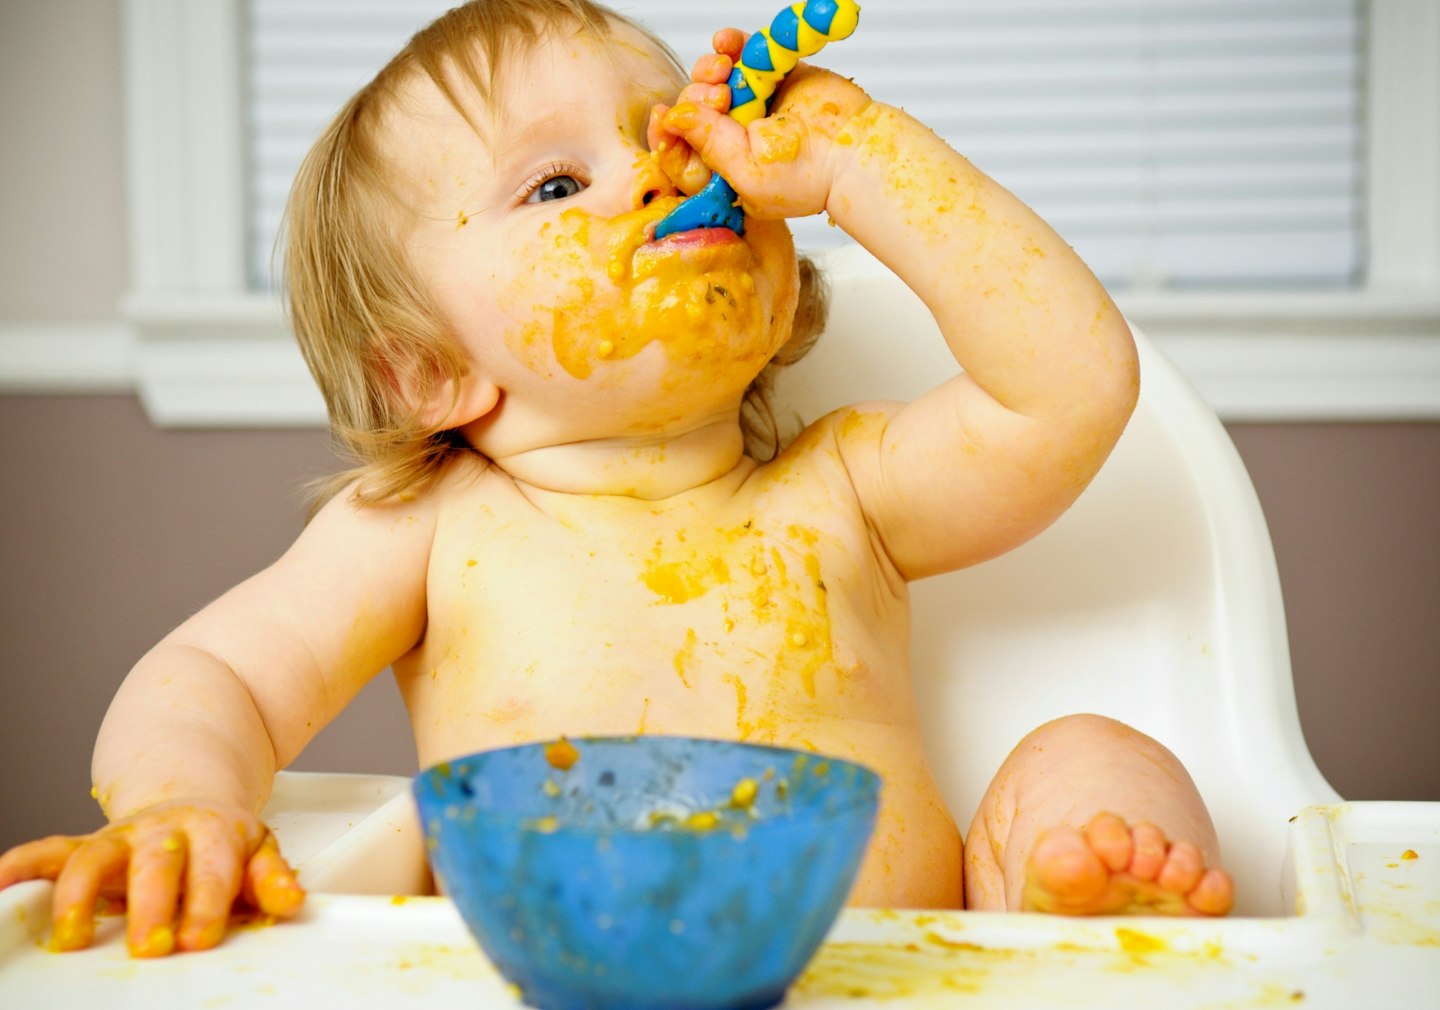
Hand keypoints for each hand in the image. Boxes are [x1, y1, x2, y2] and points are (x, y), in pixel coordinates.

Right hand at [0, 800, 303, 956]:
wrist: (193, 805)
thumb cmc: (223, 844)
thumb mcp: (258, 852)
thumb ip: (270, 878)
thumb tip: (289, 900)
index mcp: (212, 832)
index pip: (212, 866)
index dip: (207, 900)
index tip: (200, 936)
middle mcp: (163, 832)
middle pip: (154, 864)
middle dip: (151, 905)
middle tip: (150, 945)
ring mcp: (121, 838)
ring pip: (93, 857)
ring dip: (79, 896)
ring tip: (72, 937)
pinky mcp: (87, 846)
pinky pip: (49, 852)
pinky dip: (21, 865)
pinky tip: (1, 882)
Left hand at [647, 28, 870, 220]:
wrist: (858, 149)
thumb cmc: (810, 177)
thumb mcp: (748, 173)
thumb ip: (709, 145)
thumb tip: (673, 118)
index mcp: (721, 170)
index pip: (679, 148)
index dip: (667, 130)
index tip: (665, 117)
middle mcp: (733, 137)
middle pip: (692, 108)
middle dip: (695, 99)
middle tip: (720, 100)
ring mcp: (752, 104)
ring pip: (711, 78)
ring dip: (708, 69)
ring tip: (724, 71)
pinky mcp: (773, 76)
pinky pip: (742, 54)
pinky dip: (730, 44)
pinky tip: (725, 44)